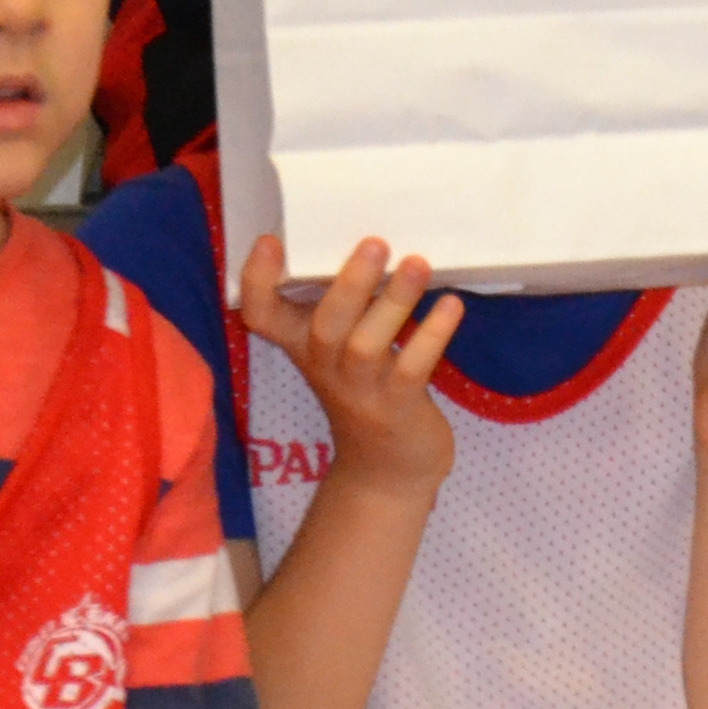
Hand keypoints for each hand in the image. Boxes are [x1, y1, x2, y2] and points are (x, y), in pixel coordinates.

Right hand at [236, 234, 461, 493]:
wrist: (387, 468)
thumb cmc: (366, 390)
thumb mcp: (341, 349)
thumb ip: (347, 303)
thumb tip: (376, 240)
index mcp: (303, 345)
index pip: (261, 316)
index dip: (257, 280)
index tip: (268, 241)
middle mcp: (324, 365)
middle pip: (323, 325)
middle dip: (348, 284)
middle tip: (375, 242)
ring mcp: (360, 389)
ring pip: (366, 344)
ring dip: (394, 302)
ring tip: (418, 264)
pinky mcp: (397, 406)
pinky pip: (412, 368)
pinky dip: (432, 336)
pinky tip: (450, 306)